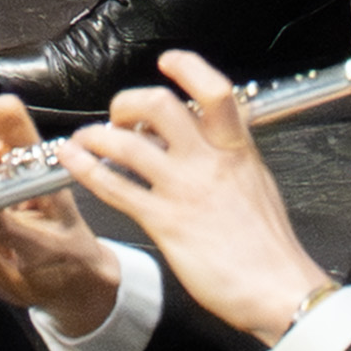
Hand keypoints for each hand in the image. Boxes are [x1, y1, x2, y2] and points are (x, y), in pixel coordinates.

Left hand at [65, 56, 328, 346]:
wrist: (278, 289)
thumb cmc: (270, 245)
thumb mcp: (257, 183)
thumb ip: (230, 156)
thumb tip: (204, 137)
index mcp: (237, 149)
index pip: (215, 90)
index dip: (187, 67)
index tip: (168, 61)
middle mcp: (208, 161)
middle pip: (160, 105)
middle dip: (129, 102)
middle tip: (120, 116)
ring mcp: (183, 189)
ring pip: (127, 143)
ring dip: (96, 134)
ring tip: (85, 139)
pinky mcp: (164, 221)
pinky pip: (114, 185)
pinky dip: (86, 168)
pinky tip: (72, 160)